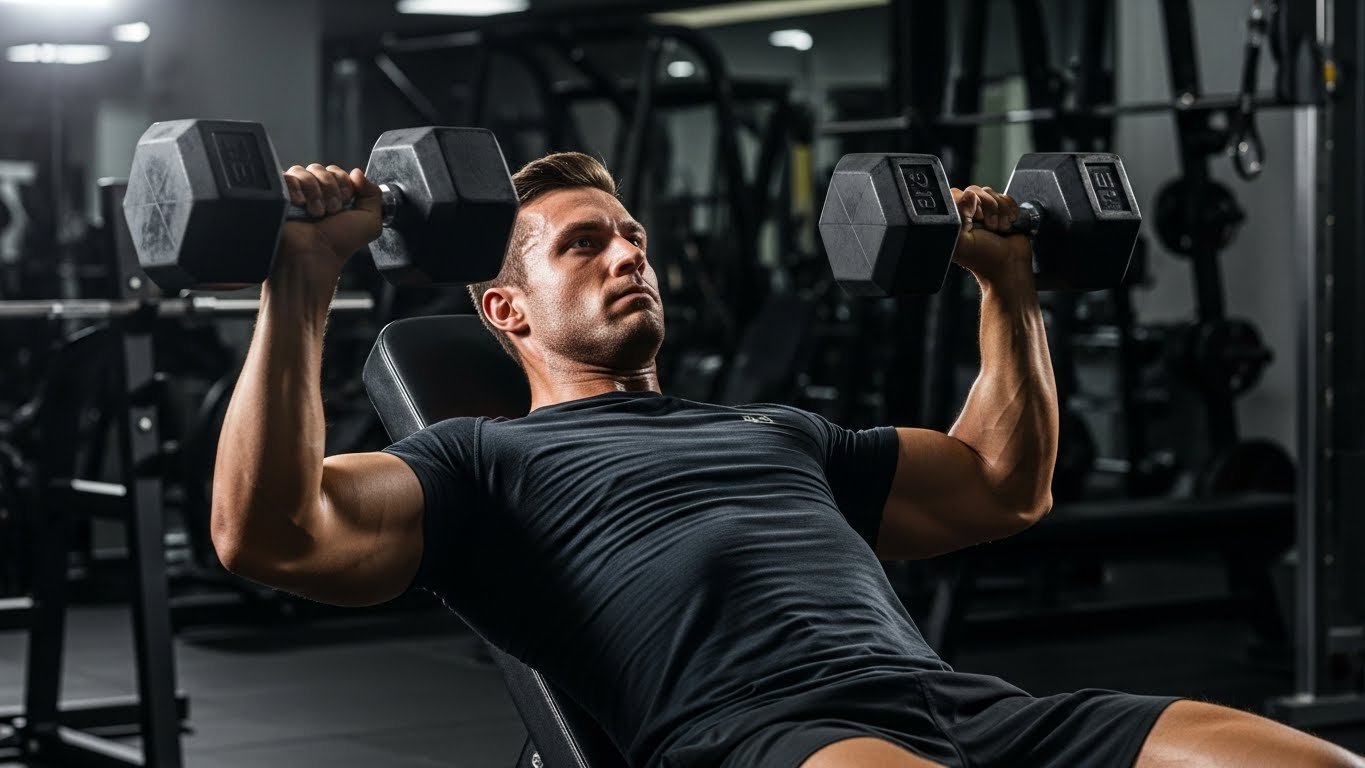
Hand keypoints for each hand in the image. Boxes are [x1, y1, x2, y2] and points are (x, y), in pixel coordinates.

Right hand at [276, 164, 382, 279]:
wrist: (314, 256)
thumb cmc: (339, 243)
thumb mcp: (370, 221)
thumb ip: (373, 194)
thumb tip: (358, 172)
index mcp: (334, 196)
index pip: (337, 172)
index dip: (344, 184)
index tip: (345, 203)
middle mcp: (315, 194)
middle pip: (320, 169)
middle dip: (330, 188)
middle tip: (331, 211)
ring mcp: (294, 194)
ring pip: (303, 171)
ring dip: (314, 191)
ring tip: (316, 213)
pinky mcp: (278, 195)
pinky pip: (286, 176)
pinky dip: (295, 188)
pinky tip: (299, 205)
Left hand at [950, 185, 1033, 285]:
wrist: (1010, 265)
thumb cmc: (985, 258)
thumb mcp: (962, 240)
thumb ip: (957, 217)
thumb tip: (968, 195)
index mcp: (953, 220)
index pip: (957, 194)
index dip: (970, 204)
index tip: (976, 220)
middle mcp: (967, 214)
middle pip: (976, 190)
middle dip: (988, 209)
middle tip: (990, 227)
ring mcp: (984, 211)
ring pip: (991, 193)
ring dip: (1001, 212)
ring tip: (999, 228)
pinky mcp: (1001, 210)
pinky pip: (1006, 197)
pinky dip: (1010, 210)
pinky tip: (1008, 225)